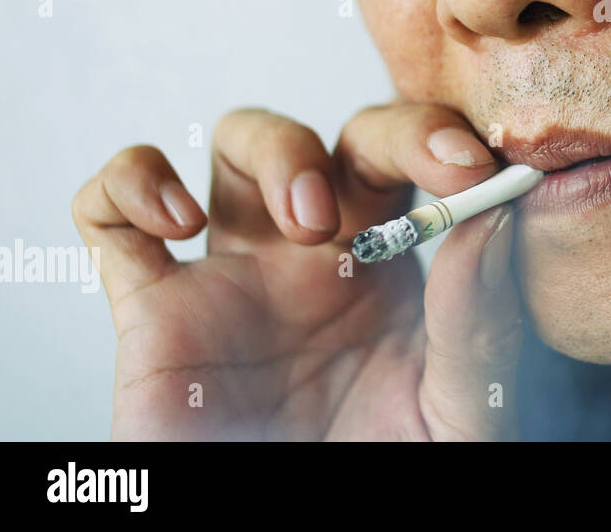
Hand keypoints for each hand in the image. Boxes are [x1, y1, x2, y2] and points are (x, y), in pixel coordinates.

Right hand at [71, 104, 524, 439]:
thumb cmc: (389, 473)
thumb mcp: (461, 406)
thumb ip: (478, 318)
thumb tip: (500, 213)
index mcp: (396, 266)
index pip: (419, 161)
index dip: (440, 141)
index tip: (474, 169)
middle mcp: (319, 255)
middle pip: (343, 136)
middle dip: (381, 139)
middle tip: (415, 187)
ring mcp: (237, 276)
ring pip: (240, 141)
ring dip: (275, 146)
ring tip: (304, 217)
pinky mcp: (155, 313)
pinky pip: (110, 217)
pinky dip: (130, 184)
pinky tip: (177, 223)